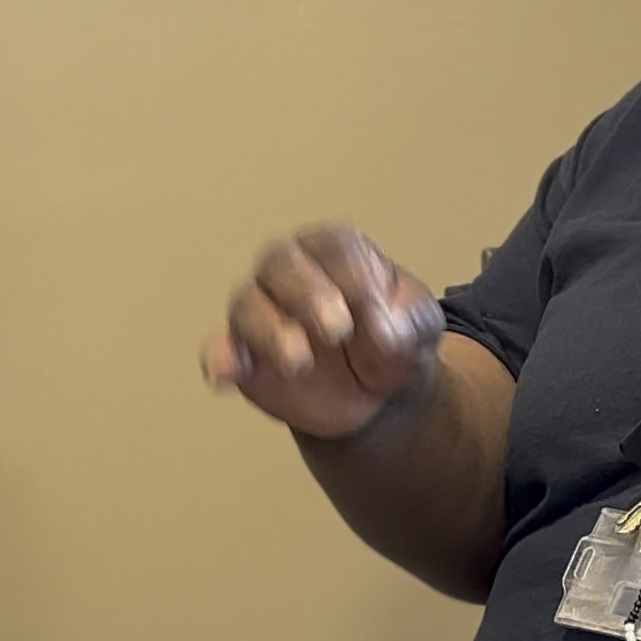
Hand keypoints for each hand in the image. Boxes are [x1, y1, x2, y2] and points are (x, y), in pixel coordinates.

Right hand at [202, 223, 446, 440]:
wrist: (378, 392)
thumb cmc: (395, 340)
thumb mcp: (419, 329)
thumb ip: (407, 325)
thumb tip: (382, 331)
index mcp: (337, 251)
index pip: (334, 248)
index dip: (352, 277)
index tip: (375, 311)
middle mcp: (290, 271)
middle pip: (280, 262)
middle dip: (306, 294)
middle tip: (337, 330)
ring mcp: (262, 311)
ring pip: (247, 303)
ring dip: (269, 330)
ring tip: (300, 362)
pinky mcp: (244, 353)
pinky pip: (221, 349)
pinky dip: (221, 359)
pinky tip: (228, 375)